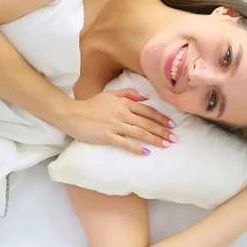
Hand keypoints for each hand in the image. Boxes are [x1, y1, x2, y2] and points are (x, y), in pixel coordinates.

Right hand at [61, 88, 176, 154]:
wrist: (71, 114)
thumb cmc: (90, 105)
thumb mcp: (110, 94)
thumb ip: (128, 93)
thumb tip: (145, 97)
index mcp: (124, 103)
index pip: (147, 111)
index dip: (161, 118)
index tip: (172, 125)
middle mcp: (122, 113)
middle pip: (147, 123)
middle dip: (162, 131)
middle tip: (174, 139)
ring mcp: (114, 125)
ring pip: (139, 133)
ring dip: (154, 140)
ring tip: (166, 145)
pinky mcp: (107, 136)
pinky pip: (125, 143)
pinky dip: (136, 148)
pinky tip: (146, 153)